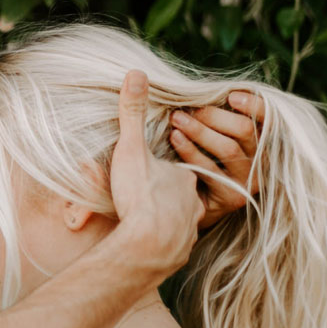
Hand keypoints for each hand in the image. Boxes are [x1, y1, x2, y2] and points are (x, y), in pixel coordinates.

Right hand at [108, 70, 203, 276]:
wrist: (144, 248)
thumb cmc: (139, 196)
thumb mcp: (131, 149)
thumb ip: (133, 114)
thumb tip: (136, 74)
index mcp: (185, 177)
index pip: (181, 167)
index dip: (167, 165)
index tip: (151, 167)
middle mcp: (194, 204)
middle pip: (183, 194)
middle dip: (168, 193)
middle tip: (148, 192)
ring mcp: (187, 231)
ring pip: (181, 221)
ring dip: (167, 217)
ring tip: (147, 216)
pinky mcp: (177, 254)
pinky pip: (173, 245)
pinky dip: (162, 241)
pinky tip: (148, 242)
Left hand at [169, 91, 264, 229]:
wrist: (194, 205)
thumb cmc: (203, 160)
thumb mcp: (216, 137)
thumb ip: (219, 118)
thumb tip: (201, 89)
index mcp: (262, 142)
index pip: (268, 119)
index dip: (254, 104)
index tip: (231, 95)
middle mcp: (261, 162)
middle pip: (246, 130)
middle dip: (214, 115)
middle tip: (186, 109)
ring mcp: (248, 181)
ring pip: (228, 149)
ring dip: (199, 130)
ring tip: (176, 119)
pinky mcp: (232, 197)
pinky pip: (210, 169)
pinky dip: (190, 151)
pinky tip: (174, 139)